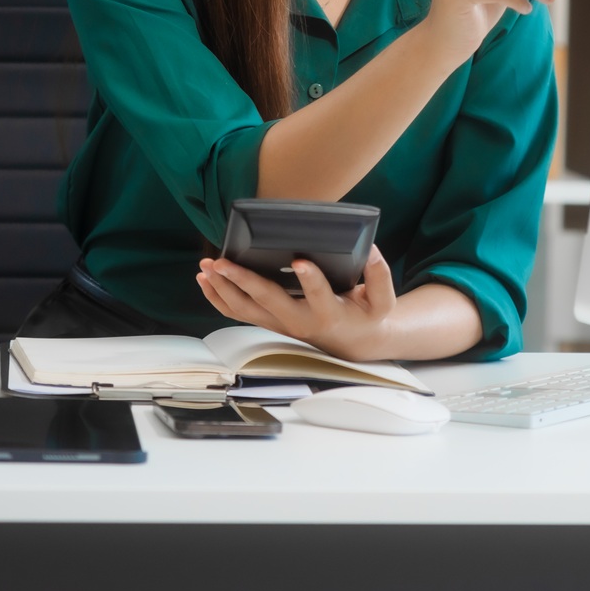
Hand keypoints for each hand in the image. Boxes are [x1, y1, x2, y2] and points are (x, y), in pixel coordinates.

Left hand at [196, 246, 399, 361]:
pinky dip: (219, 298)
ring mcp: (281, 324)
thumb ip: (379, 275)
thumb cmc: (367, 315)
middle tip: (223, 262)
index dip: (310, 280)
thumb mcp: (383, 300)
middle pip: (268, 302)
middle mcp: (300, 322)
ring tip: (208, 265)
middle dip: (243, 280)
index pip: (318, 296)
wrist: (354, 341)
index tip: (301, 260)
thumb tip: (370, 249)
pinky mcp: (270, 322)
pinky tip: (206, 281)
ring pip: (246, 309)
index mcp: (329, 313)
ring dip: (224, 288)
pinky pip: (239, 313)